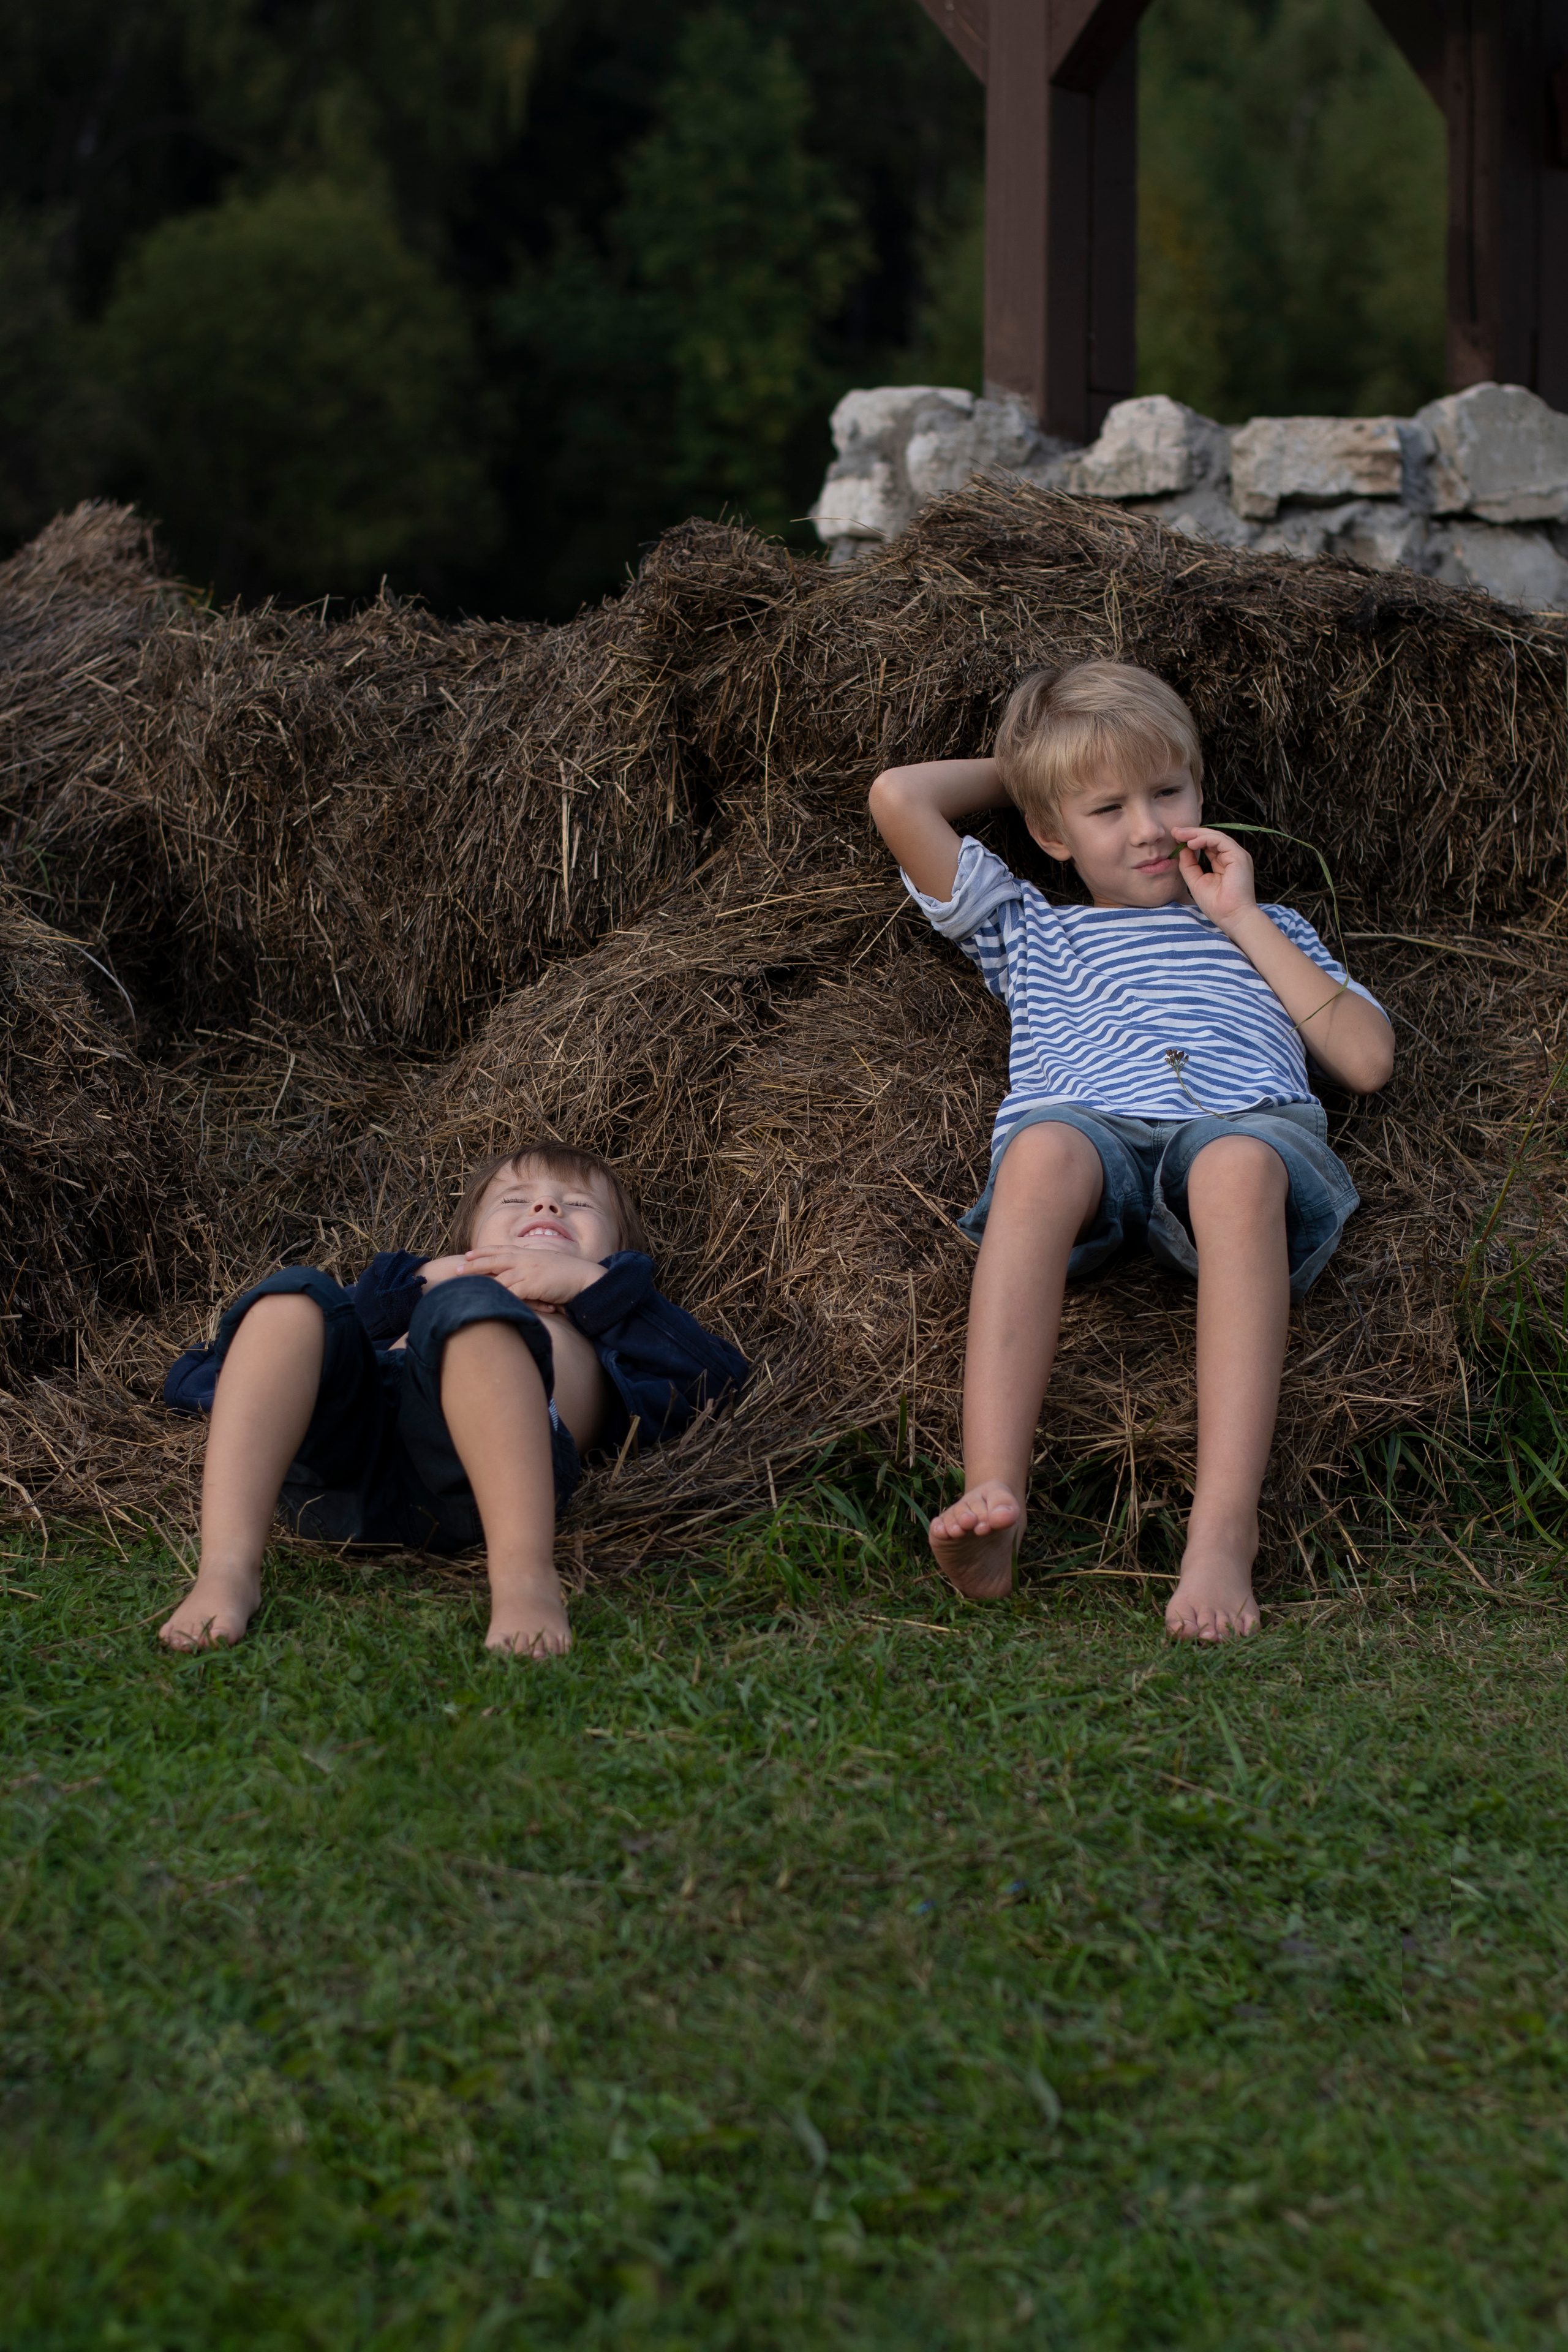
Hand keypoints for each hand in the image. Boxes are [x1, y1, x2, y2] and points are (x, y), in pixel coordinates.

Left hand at [458, 1245, 604, 1312]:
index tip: (468, 1254)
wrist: (585, 1277)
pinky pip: (510, 1293)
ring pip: (498, 1278)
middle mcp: (525, 1260)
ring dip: (480, 1284)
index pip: (501, 1250)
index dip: (483, 1252)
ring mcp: (528, 1272)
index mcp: (528, 1254)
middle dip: (474, 1265)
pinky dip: (497, 1297)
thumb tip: (523, 1274)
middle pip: (494, 1260)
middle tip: (456, 1268)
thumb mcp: (547, 1266)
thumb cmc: (568, 1274)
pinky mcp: (532, 1285)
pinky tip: (485, 1302)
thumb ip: (533, 1267)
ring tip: (464, 1289)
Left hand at [1171, 825, 1256, 929]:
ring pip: (1216, 837)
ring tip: (1180, 835)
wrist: (1232, 917)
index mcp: (1224, 863)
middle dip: (1192, 833)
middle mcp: (1232, 857)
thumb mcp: (1196, 882)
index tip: (1175, 837)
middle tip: (1175, 831)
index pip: (1208, 845)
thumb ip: (1189, 865)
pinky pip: (1220, 841)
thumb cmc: (1217, 905)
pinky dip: (1205, 839)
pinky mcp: (1239, 856)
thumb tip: (1181, 849)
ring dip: (1196, 834)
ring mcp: (1237, 856)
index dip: (1192, 840)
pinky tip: (1191, 843)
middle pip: (1211, 838)